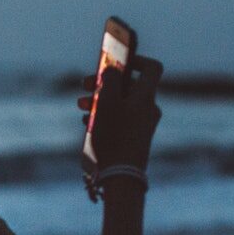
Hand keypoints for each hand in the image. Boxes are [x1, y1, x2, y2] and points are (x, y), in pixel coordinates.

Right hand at [79, 54, 162, 170]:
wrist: (122, 175)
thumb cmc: (114, 136)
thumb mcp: (107, 102)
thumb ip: (110, 80)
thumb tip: (112, 70)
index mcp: (146, 96)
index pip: (151, 67)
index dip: (135, 59)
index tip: (115, 62)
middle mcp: (148, 108)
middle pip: (129, 85)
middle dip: (105, 83)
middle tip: (86, 86)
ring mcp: (143, 124)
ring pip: (122, 102)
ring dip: (100, 100)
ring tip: (81, 106)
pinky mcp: (135, 138)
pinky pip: (121, 119)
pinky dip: (105, 116)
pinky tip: (88, 123)